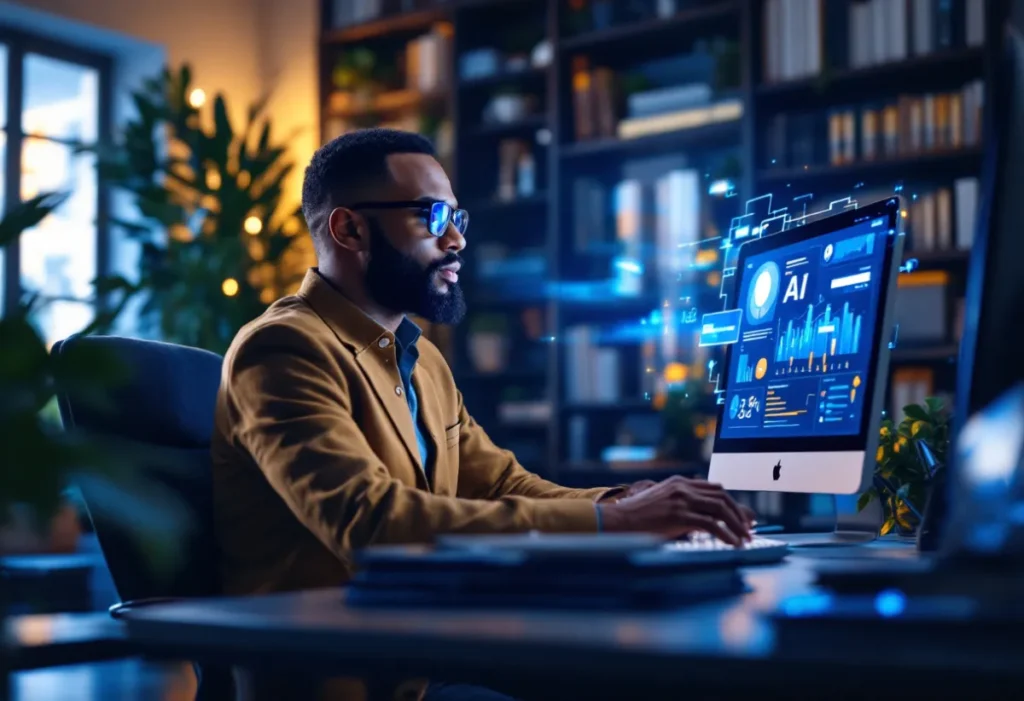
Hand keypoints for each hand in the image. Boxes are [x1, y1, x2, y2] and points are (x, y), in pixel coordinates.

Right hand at [599, 475, 753, 544]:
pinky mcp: (679, 514)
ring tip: (744, 539)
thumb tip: (704, 520)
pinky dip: (726, 534)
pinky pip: (711, 523)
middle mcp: (683, 487)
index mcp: (680, 482)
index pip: (715, 488)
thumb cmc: (637, 517)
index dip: (732, 503)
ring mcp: (681, 499)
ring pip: (720, 508)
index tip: (743, 517)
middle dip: (739, 513)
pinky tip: (731, 544)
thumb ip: (681, 505)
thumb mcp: (662, 504)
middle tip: (749, 529)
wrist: (618, 520)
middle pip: (722, 495)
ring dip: (736, 524)